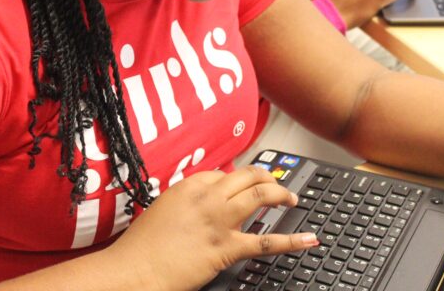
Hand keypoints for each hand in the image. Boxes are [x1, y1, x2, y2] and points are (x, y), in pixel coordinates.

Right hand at [106, 166, 317, 290]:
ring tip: (292, 200)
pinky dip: (292, 240)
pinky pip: (266, 241)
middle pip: (248, 177)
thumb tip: (203, 206)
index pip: (225, 174)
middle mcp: (207, 196)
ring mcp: (219, 220)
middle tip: (278, 186)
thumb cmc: (142, 246)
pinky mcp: (226, 247)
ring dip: (282, 195)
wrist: (135, 270)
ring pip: (261, 196)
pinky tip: (308, 239)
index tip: (246, 186)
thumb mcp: (163, 210)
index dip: (239, 181)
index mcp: (190, 185)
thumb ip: (186, 203)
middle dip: (268, 179)